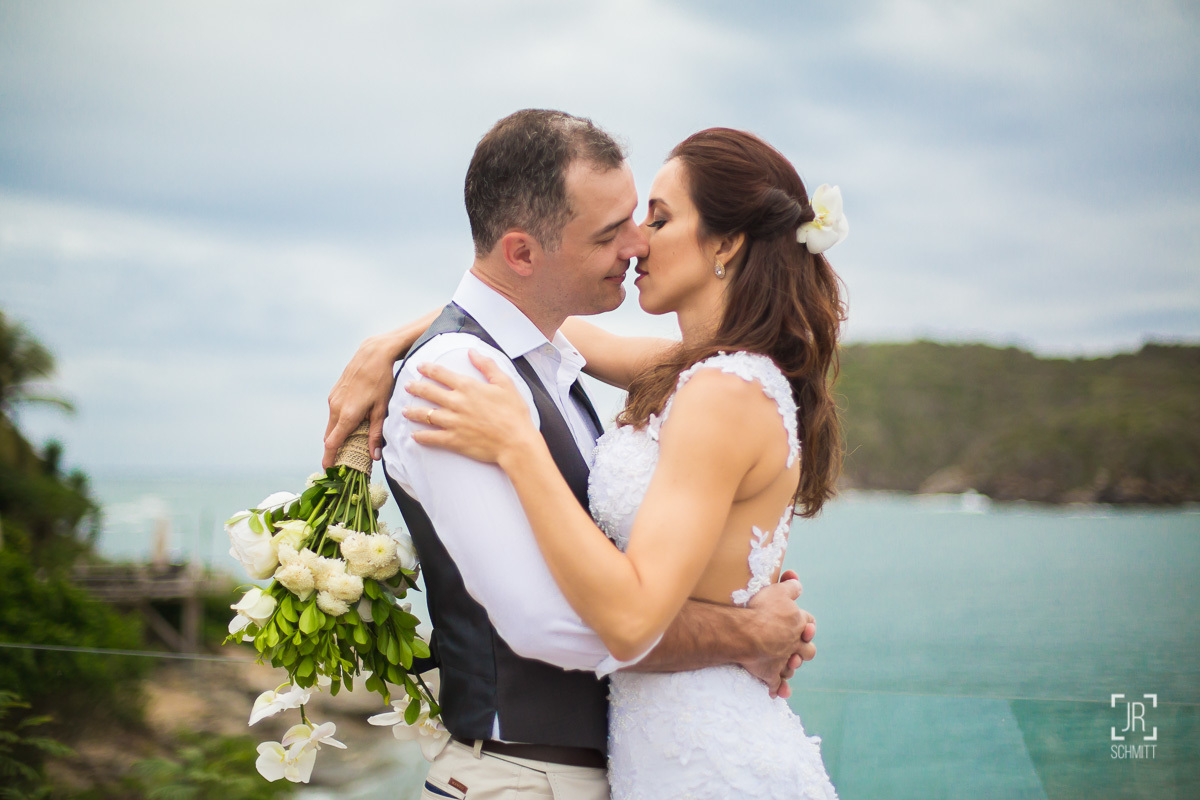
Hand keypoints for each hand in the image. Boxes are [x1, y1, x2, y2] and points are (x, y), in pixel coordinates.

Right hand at [322, 333, 407, 467]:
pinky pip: (333, 414)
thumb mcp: (382, 409)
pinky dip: (339, 423)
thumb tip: (374, 456)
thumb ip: (376, 434)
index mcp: (346, 415)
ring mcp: (333, 399)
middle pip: (330, 436)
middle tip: (344, 462)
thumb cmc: (381, 381)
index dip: (329, 459)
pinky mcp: (335, 393)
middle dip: (334, 450)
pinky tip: (352, 424)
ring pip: (331, 424)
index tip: (328, 471)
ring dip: (338, 435)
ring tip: (351, 444)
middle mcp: (335, 408)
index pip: (332, 443)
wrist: (373, 354)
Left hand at [403, 350, 538, 463]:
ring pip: (425, 415)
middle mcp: (456, 403)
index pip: (441, 374)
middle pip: (428, 392)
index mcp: (467, 387)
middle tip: (406, 386)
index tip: (419, 367)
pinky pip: (432, 437)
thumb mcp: (505, 383)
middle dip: (415, 388)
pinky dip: (421, 437)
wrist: (515, 442)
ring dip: (413, 412)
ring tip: (404, 411)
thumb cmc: (514, 412)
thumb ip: (487, 366)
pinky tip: (414, 436)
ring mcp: (453, 422)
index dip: (428, 369)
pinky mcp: (454, 440)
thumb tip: (472, 351)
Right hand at [741, 569, 815, 698]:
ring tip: (786, 665)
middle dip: (803, 650)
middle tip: (793, 646)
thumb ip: (790, 586)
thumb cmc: (762, 609)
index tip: (801, 623)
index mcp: (798, 623)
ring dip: (791, 667)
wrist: (747, 634)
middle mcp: (794, 644)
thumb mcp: (778, 590)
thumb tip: (796, 579)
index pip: (810, 623)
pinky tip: (777, 693)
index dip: (806, 624)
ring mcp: (783, 661)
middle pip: (808, 651)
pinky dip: (778, 689)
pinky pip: (776, 685)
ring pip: (792, 668)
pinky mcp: (770, 674)